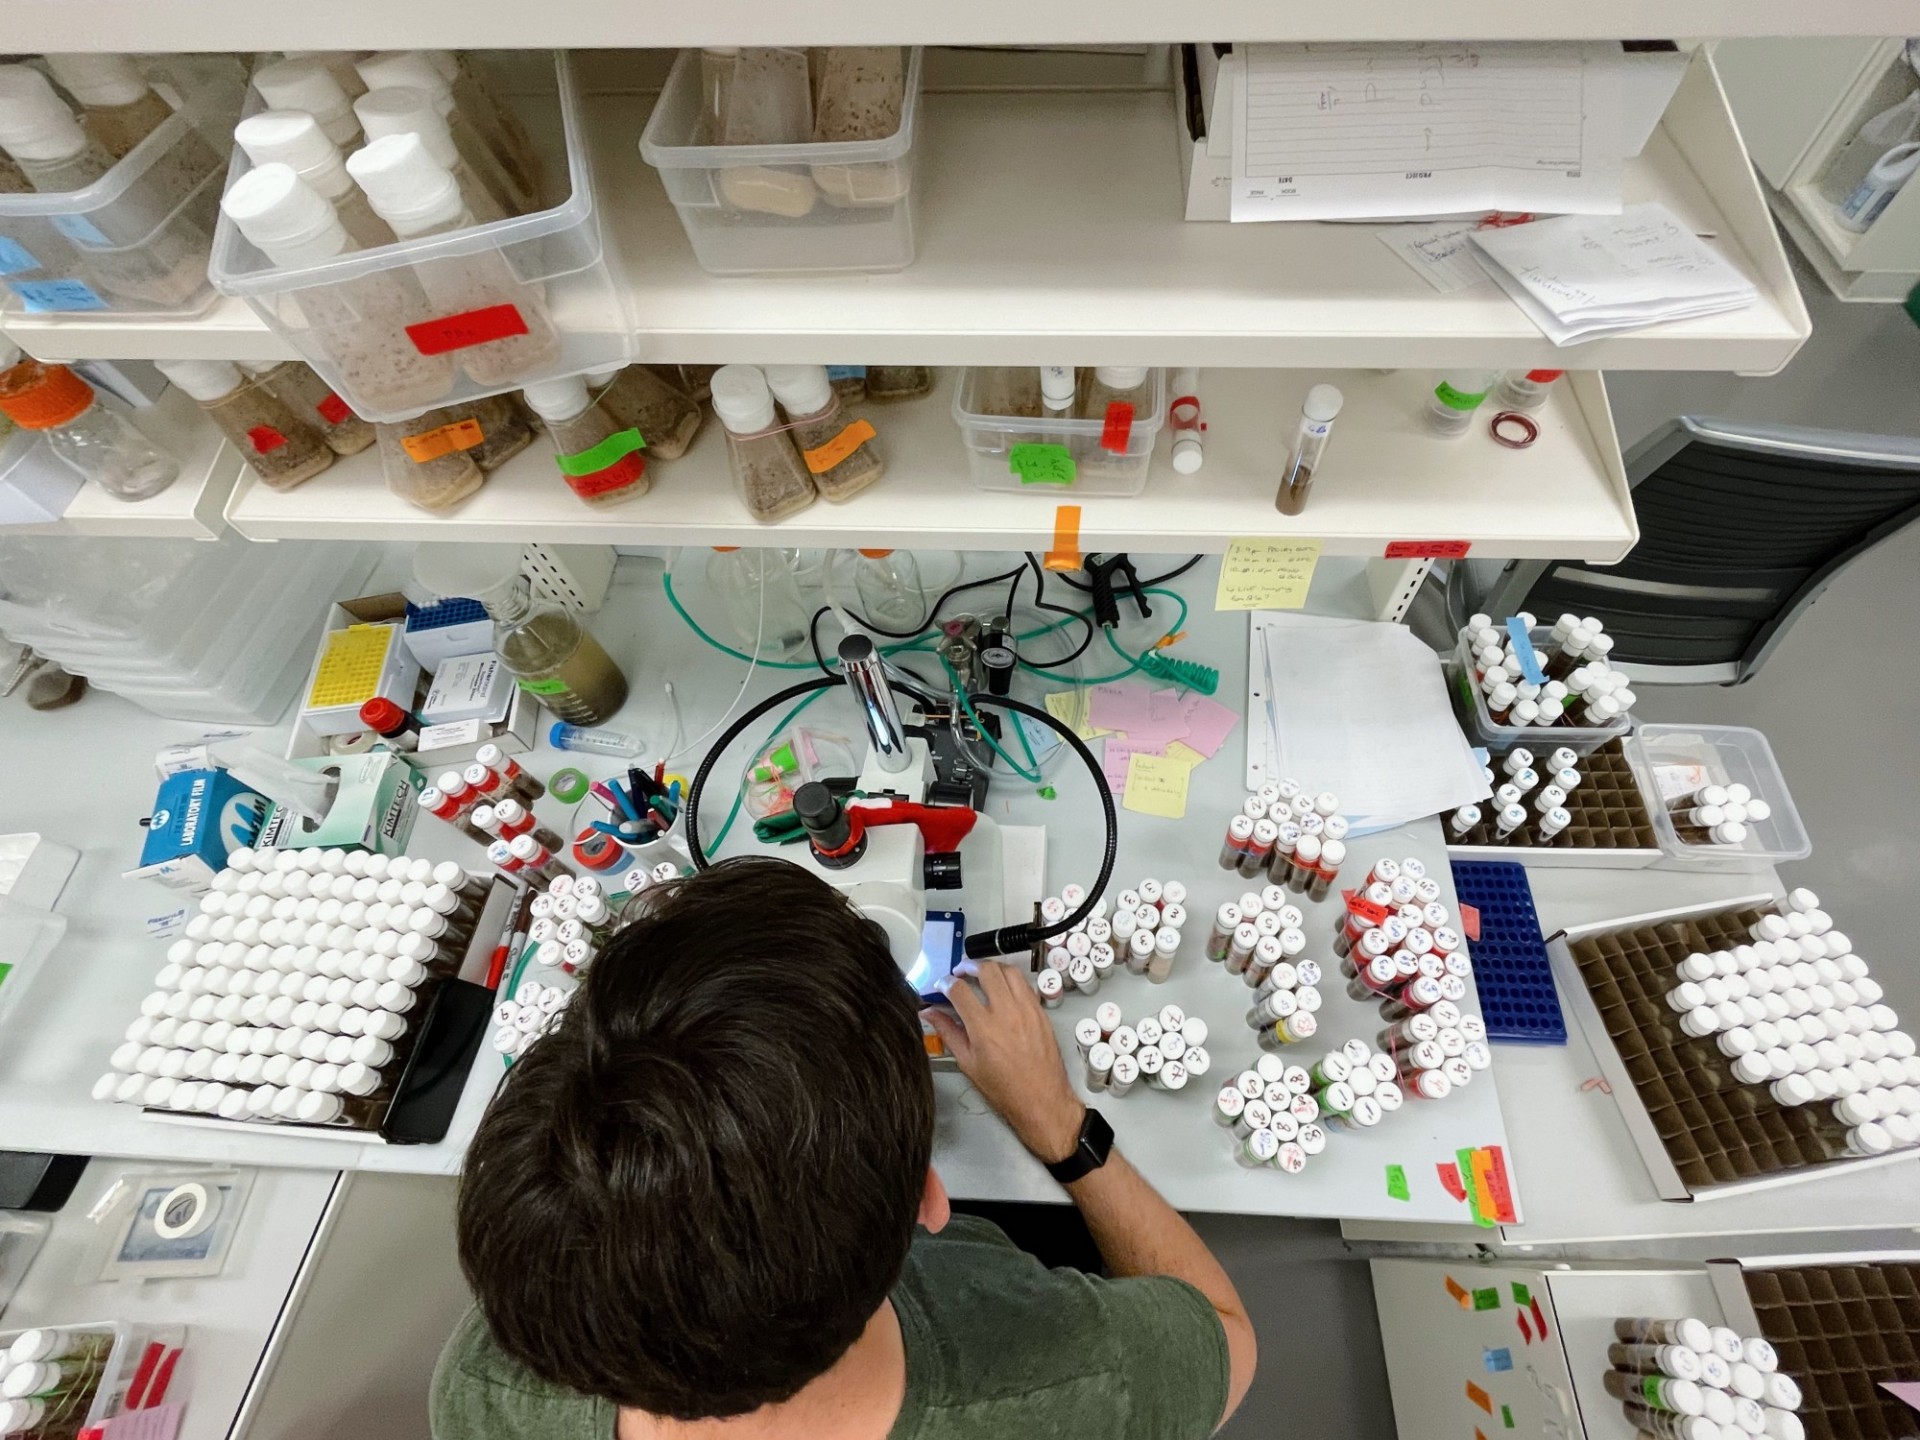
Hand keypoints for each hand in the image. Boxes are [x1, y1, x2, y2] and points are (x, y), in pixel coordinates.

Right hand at [925, 961, 1084, 1163]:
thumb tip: (929, 1012)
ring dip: (993, 967)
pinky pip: (1025, 984)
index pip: (959, 990)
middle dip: (969, 966)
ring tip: (982, 974)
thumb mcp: (968, 1063)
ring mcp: (1027, 1010)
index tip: (941, 984)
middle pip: (987, 970)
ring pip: (1010, 971)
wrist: (1041, 1099)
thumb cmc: (1003, 1088)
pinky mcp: (1041, 1012)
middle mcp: (1006, 1013)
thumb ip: (948, 1032)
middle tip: (961, 971)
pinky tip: (1004, 988)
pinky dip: (1011, 979)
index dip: (945, 982)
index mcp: (983, 1027)